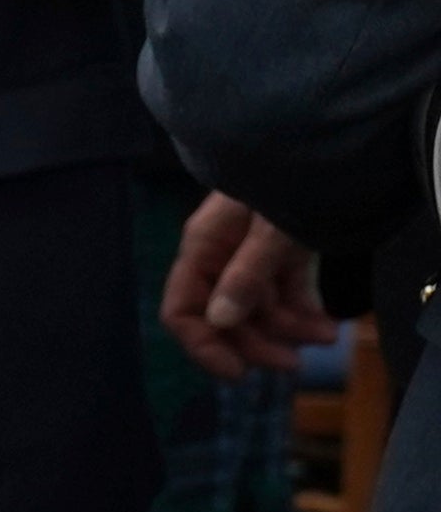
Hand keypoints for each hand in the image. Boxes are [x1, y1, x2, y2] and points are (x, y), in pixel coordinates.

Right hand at [159, 191, 336, 380]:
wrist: (328, 139)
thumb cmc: (295, 175)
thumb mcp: (275, 225)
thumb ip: (247, 272)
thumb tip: (218, 320)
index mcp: (204, 246)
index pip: (182, 310)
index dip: (203, 345)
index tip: (237, 372)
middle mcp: (221, 254)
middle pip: (223, 316)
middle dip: (257, 343)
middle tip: (293, 364)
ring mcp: (251, 253)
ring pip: (258, 308)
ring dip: (288, 330)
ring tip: (326, 338)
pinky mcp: (283, 250)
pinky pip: (285, 292)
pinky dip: (303, 311)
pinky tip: (328, 323)